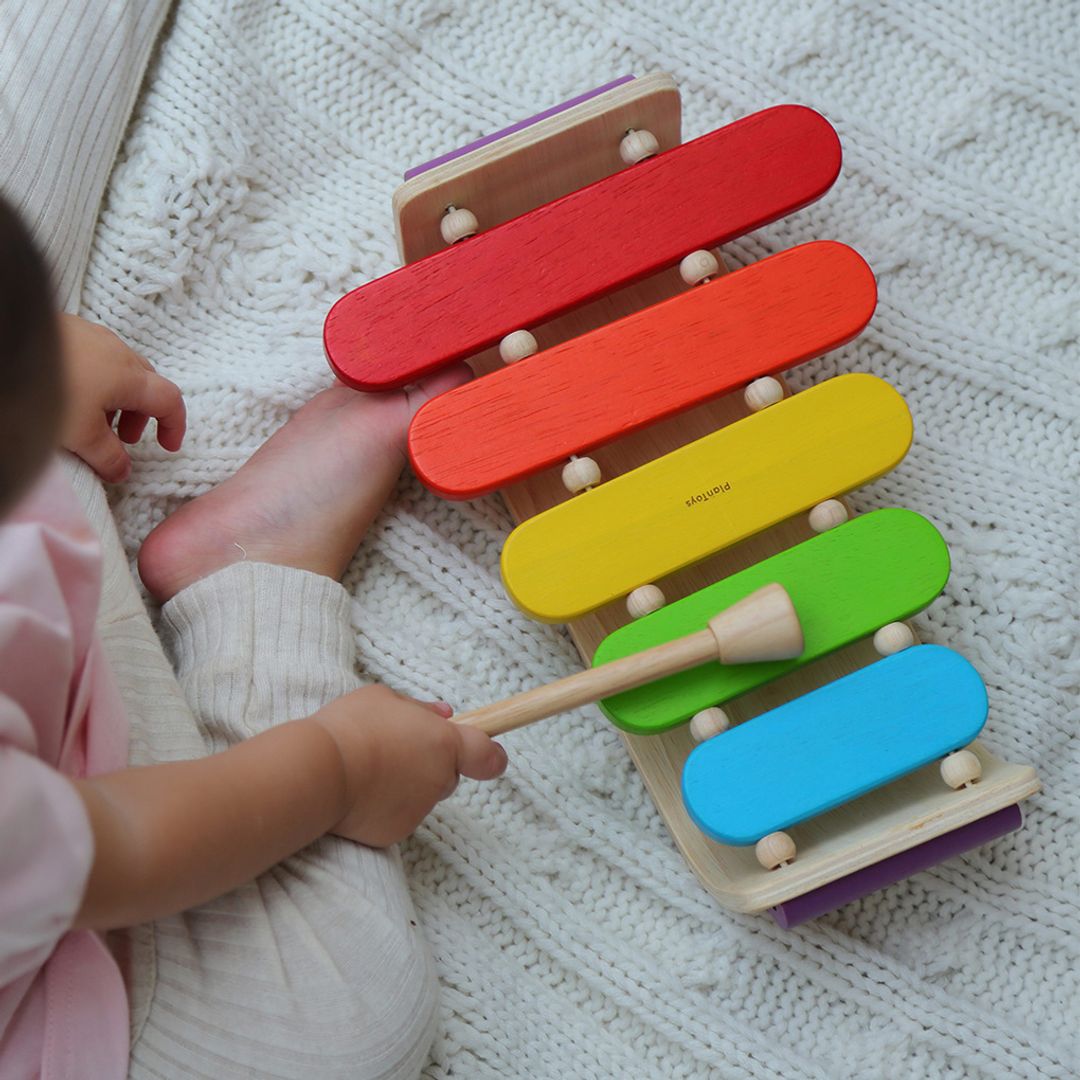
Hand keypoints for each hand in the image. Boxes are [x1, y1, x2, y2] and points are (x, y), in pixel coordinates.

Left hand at [59, 314, 185, 481]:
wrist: (7, 346)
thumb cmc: (49, 389)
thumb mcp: (80, 435)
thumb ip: (108, 457)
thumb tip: (122, 471)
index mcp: (131, 376)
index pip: (170, 400)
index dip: (174, 426)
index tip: (167, 447)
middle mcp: (117, 351)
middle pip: (146, 383)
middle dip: (142, 413)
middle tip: (124, 437)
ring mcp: (92, 336)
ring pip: (119, 369)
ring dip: (117, 397)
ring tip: (93, 418)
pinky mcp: (66, 329)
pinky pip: (94, 356)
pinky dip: (96, 379)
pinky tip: (71, 393)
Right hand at [311, 685, 507, 846]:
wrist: (319, 772)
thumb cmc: (352, 727)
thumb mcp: (384, 698)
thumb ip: (419, 709)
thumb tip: (444, 715)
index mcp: (444, 743)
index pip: (487, 755)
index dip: (491, 754)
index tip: (491, 752)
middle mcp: (439, 780)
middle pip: (448, 775)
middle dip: (430, 764)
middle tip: (395, 750)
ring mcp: (419, 810)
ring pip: (421, 796)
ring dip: (404, 784)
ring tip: (368, 768)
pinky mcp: (395, 833)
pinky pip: (397, 816)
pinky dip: (384, 806)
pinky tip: (359, 791)